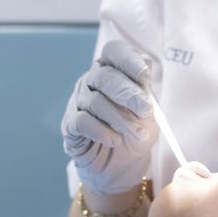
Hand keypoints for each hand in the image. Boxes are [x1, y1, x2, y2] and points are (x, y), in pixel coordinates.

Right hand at [62, 39, 156, 197]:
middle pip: (104, 76)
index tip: (145, 75)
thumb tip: (145, 62)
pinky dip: (101, 131)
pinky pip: (82, 121)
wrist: (123, 164)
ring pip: (96, 102)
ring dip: (120, 119)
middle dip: (128, 93)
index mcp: (112, 69)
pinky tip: (114, 140)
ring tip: (138, 134)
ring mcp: (78, 101)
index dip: (128, 60)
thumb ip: (145, 87)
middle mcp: (92, 80)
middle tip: (146, 109)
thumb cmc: (136, 130)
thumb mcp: (148, 109)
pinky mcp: (69, 124)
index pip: (114, 52)